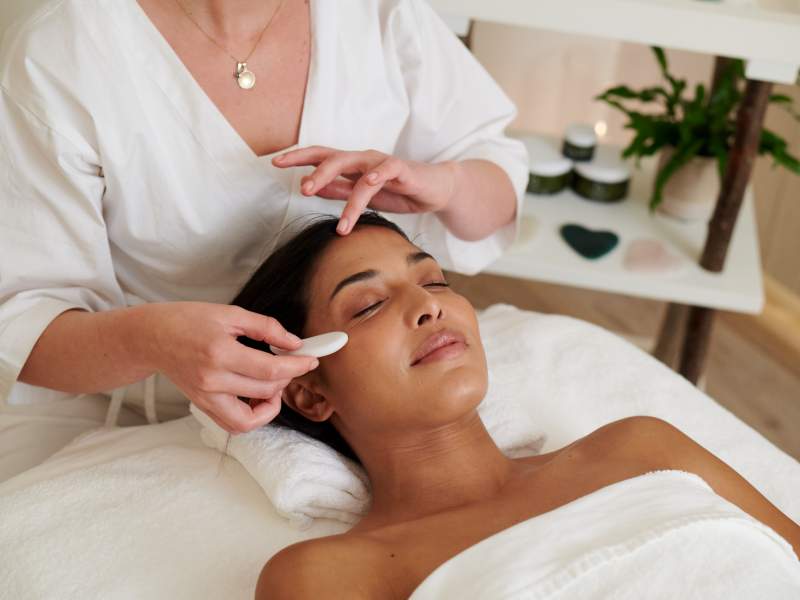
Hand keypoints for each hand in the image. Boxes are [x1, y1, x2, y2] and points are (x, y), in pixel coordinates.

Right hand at [142, 302, 317, 433]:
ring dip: (271, 404)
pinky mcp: (203, 406)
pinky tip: (257, 395)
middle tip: (290, 363)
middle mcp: (212, 380)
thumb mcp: (230, 313)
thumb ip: (266, 327)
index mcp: (220, 353)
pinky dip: (253, 416)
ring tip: (273, 383)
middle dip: (287, 378)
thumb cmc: (188, 320)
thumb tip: (294, 343)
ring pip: (251, 418)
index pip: (271, 369)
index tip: (312, 359)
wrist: (151, 337)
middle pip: (265, 391)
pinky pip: (234, 424)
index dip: (297, 365)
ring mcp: (206, 398)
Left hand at [273, 146, 458, 234]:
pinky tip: (369, 183)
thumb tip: (310, 188)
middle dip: (316, 172)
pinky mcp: (402, 169)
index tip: (275, 161)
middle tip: (301, 189)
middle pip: (334, 157)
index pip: (320, 156)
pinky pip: (387, 169)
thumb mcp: (363, 196)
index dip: (298, 157)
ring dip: (347, 194)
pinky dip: (377, 175)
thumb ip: (338, 190)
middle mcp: (363, 159)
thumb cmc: (399, 191)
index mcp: (351, 165)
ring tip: (341, 220)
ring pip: (358, 170)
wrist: (435, 190)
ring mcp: (382, 163)